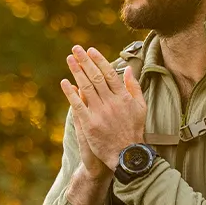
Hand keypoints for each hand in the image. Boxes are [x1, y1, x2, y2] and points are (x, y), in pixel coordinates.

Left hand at [60, 45, 146, 170]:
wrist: (127, 154)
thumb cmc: (135, 130)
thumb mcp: (141, 107)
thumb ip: (134, 87)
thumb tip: (129, 69)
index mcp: (124, 97)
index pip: (109, 73)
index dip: (99, 60)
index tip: (90, 50)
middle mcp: (112, 103)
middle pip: (95, 77)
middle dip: (85, 61)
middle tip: (75, 49)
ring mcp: (100, 113)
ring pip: (86, 88)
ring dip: (77, 71)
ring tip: (70, 59)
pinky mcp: (89, 124)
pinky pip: (77, 105)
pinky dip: (70, 93)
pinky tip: (64, 82)